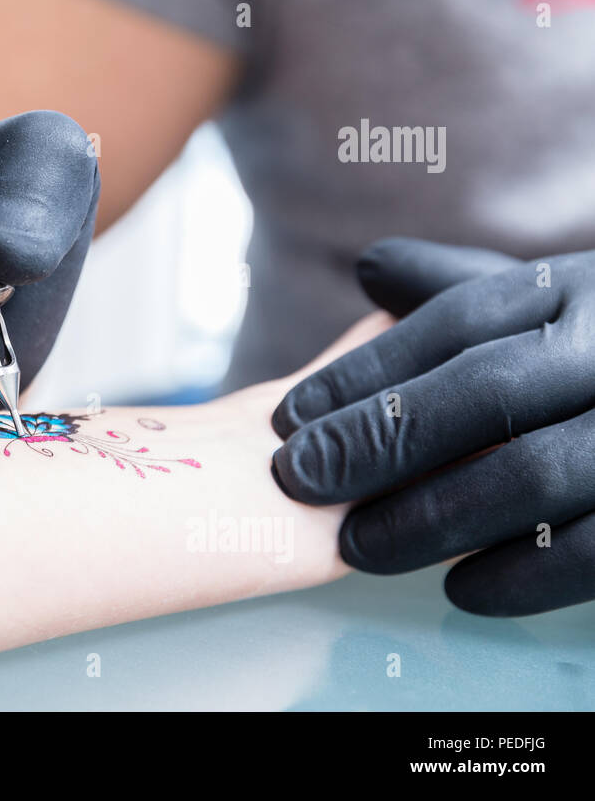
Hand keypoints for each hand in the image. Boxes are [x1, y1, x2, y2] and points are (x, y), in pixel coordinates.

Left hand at [271, 237, 594, 616]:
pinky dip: (519, 577)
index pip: (456, 322)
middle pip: (483, 390)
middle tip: (298, 482)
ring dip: (430, 517)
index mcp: (577, 289)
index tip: (288, 418)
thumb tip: (372, 267)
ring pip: (533, 474)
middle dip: (379, 440)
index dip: (363, 372)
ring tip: (357, 547)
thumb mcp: (552, 304)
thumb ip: (461, 288)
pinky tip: (457, 588)